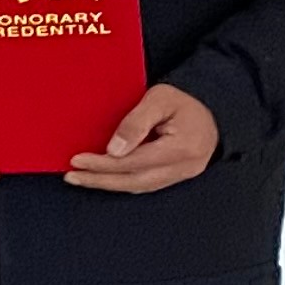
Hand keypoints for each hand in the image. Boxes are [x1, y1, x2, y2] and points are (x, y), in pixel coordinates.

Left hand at [68, 81, 216, 194]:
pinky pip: (146, 184)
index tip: (78, 160)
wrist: (212, 108)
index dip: (104, 164)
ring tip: (82, 178)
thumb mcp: (159, 99)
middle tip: (72, 176)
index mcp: (182, 147)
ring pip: (140, 186)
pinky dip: (123, 182)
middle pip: (136, 180)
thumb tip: (114, 150)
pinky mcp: (177, 175)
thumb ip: (136, 123)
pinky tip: (104, 178)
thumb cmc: (185, 100)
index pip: (136, 161)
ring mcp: (183, 174)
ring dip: (109, 184)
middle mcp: (185, 166)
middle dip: (100, 179)